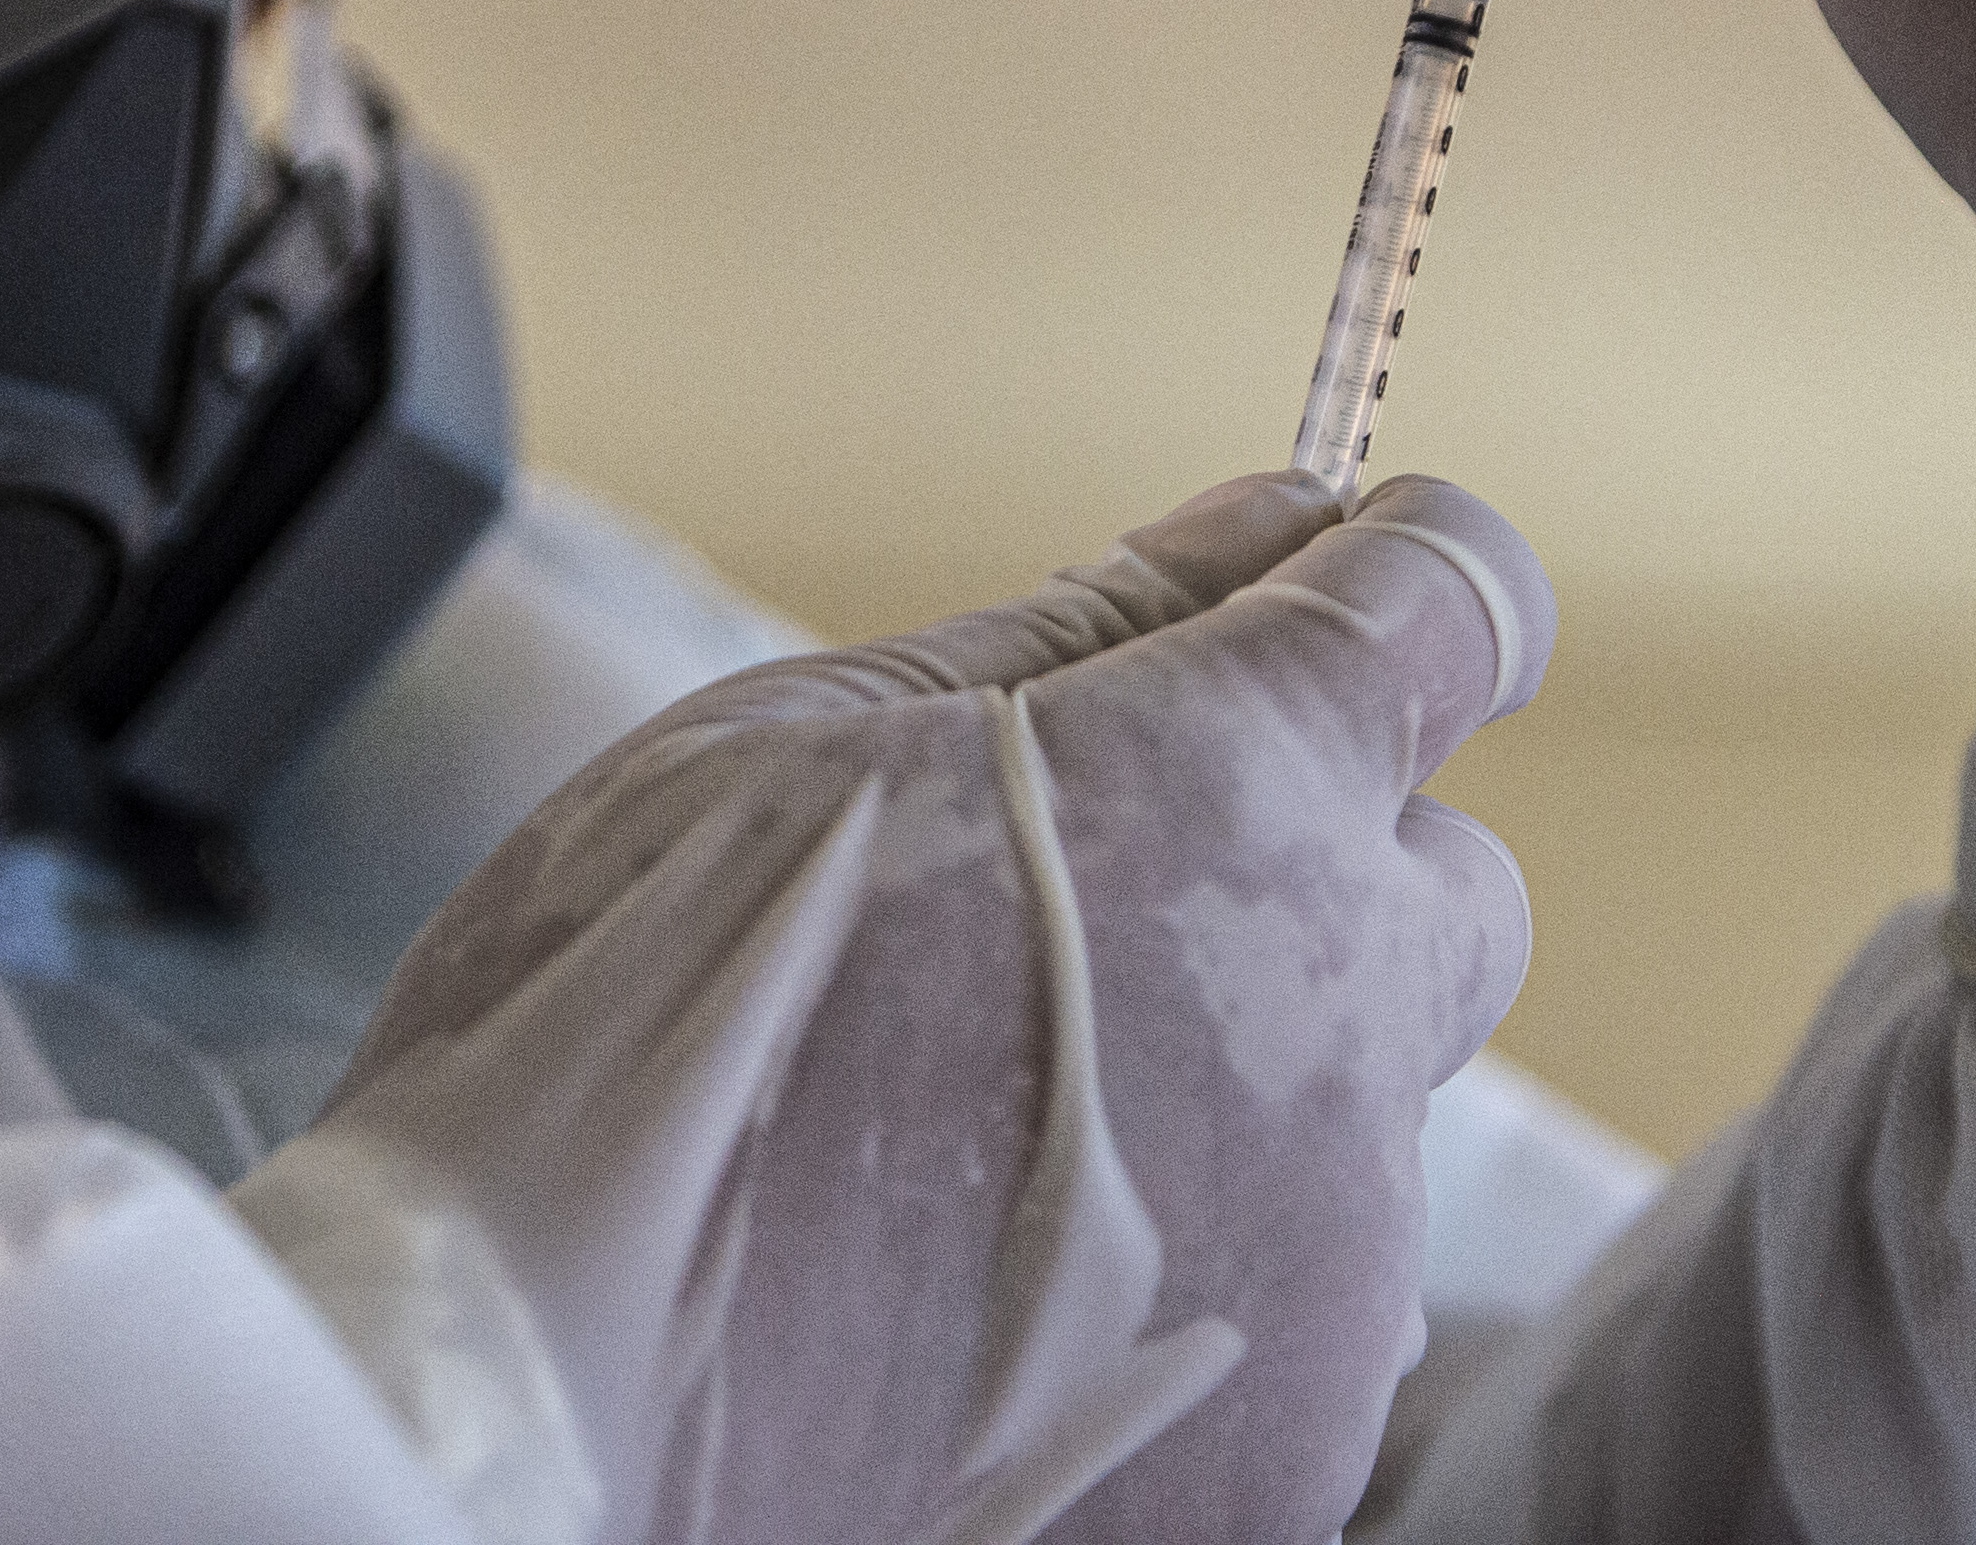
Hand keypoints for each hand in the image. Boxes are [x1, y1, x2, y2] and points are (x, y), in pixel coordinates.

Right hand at [236, 474, 1547, 1544]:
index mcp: (1233, 798)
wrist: (517, 1420)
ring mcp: (1329, 1273)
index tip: (1309, 590)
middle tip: (1077, 892)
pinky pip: (1281, 1305)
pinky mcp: (1284, 1454)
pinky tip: (971, 1285)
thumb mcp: (798, 739)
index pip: (1458, 607)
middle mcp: (1339, 1034)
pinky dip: (1167, 1271)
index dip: (1381, 580)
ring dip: (1216, 1085)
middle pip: (1435, 886)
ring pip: (1346, 1117)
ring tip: (955, 1133)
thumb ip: (1081, 627)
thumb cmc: (608, 1048)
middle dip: (1307, 856)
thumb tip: (1261, 524)